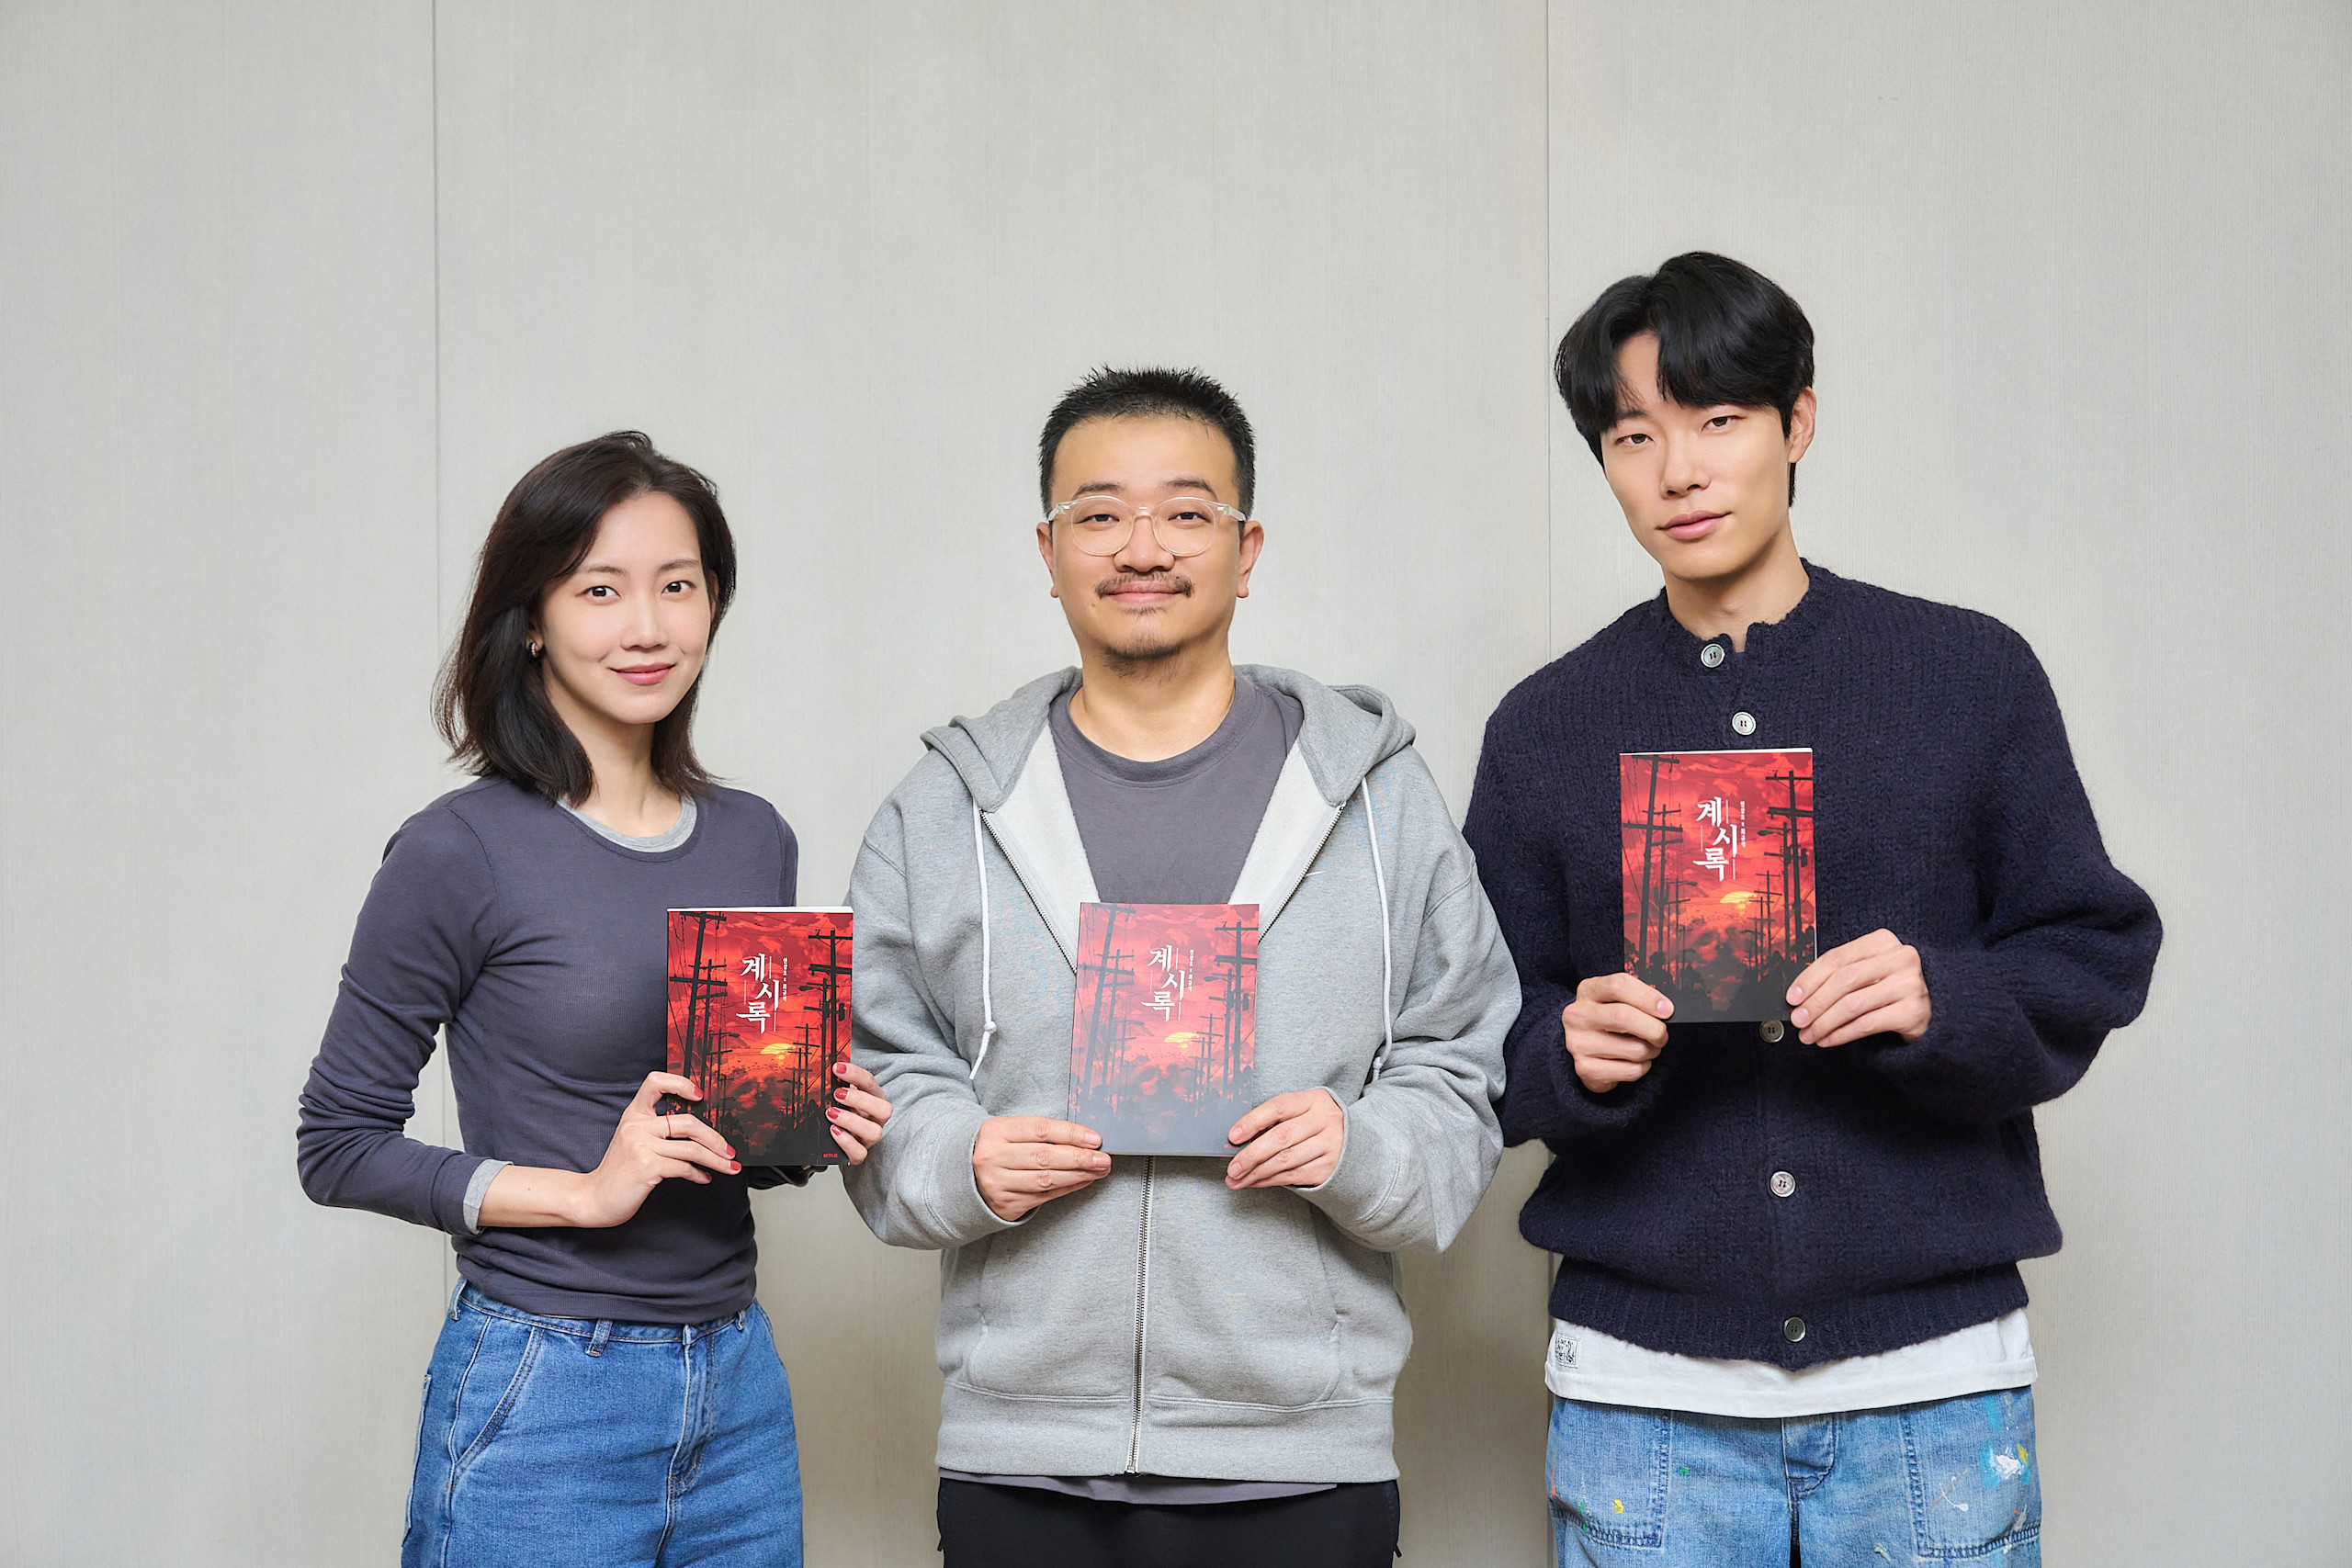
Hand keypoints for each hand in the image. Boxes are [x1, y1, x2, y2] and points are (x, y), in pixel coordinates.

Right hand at [570, 1072, 738, 1227]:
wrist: (594, 1199)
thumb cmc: (620, 1171)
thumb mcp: (634, 1141)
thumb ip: (658, 1130)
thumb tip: (701, 1131)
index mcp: (634, 1114)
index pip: (655, 1082)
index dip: (680, 1083)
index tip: (700, 1095)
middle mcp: (636, 1126)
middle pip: (688, 1122)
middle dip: (715, 1138)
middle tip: (729, 1150)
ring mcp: (641, 1146)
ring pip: (692, 1148)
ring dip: (716, 1159)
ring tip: (729, 1166)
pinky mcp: (647, 1167)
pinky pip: (684, 1168)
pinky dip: (699, 1174)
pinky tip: (704, 1178)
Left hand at [824, 1061, 892, 1162]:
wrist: (830, 1140)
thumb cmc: (838, 1111)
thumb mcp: (839, 1096)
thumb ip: (836, 1084)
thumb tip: (821, 1067)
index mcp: (873, 1099)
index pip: (870, 1083)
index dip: (855, 1074)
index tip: (836, 1067)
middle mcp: (875, 1119)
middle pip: (884, 1109)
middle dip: (860, 1100)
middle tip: (837, 1094)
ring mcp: (868, 1138)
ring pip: (874, 1132)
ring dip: (851, 1121)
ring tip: (831, 1113)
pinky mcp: (858, 1154)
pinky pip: (860, 1153)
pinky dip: (846, 1142)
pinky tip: (833, 1131)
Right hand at [973, 1117, 1109, 1221]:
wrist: (965, 1177)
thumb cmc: (998, 1149)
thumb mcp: (1010, 1131)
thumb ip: (1041, 1133)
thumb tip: (1085, 1139)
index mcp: (996, 1131)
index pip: (1041, 1129)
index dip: (1071, 1134)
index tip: (1095, 1138)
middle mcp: (993, 1157)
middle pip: (1045, 1157)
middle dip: (1080, 1157)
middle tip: (1103, 1158)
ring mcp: (998, 1183)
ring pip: (1046, 1179)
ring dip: (1078, 1175)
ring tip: (1098, 1170)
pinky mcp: (1005, 1204)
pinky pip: (1044, 1196)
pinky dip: (1067, 1188)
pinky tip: (1082, 1181)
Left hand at [1224, 1089, 1344, 1189]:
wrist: (1356, 1142)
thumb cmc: (1317, 1124)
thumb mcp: (1304, 1111)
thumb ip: (1276, 1119)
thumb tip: (1239, 1139)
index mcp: (1313, 1100)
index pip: (1279, 1107)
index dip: (1253, 1121)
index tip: (1232, 1136)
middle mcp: (1324, 1121)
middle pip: (1281, 1137)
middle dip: (1251, 1155)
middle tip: (1232, 1168)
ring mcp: (1329, 1146)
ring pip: (1285, 1161)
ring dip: (1256, 1173)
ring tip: (1236, 1179)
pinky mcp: (1328, 1168)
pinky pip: (1293, 1176)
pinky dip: (1269, 1180)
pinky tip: (1255, 1181)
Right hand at [1563, 973, 1671, 1093]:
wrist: (1585, 1050)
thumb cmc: (1608, 1022)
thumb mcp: (1616, 1000)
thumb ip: (1637, 999)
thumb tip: (1665, 1009)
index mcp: (1588, 991)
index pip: (1618, 985)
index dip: (1648, 997)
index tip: (1667, 1010)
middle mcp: (1578, 1015)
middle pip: (1623, 1016)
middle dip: (1654, 1028)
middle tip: (1662, 1034)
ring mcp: (1578, 1043)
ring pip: (1635, 1049)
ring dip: (1651, 1051)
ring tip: (1646, 1048)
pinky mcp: (1586, 1069)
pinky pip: (1631, 1070)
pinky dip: (1642, 1067)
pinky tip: (1634, 1062)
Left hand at [1787, 929, 1930, 1046]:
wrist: (1923, 1009)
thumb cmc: (1885, 987)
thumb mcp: (1864, 973)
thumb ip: (1836, 976)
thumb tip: (1798, 997)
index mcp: (1882, 941)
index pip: (1837, 958)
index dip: (1809, 978)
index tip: (1792, 997)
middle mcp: (1900, 958)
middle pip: (1844, 980)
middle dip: (1815, 1003)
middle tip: (1798, 1019)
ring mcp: (1910, 984)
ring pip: (1853, 1004)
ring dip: (1825, 1023)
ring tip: (1809, 1034)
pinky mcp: (1913, 1011)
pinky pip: (1867, 1024)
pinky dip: (1841, 1034)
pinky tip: (1827, 1040)